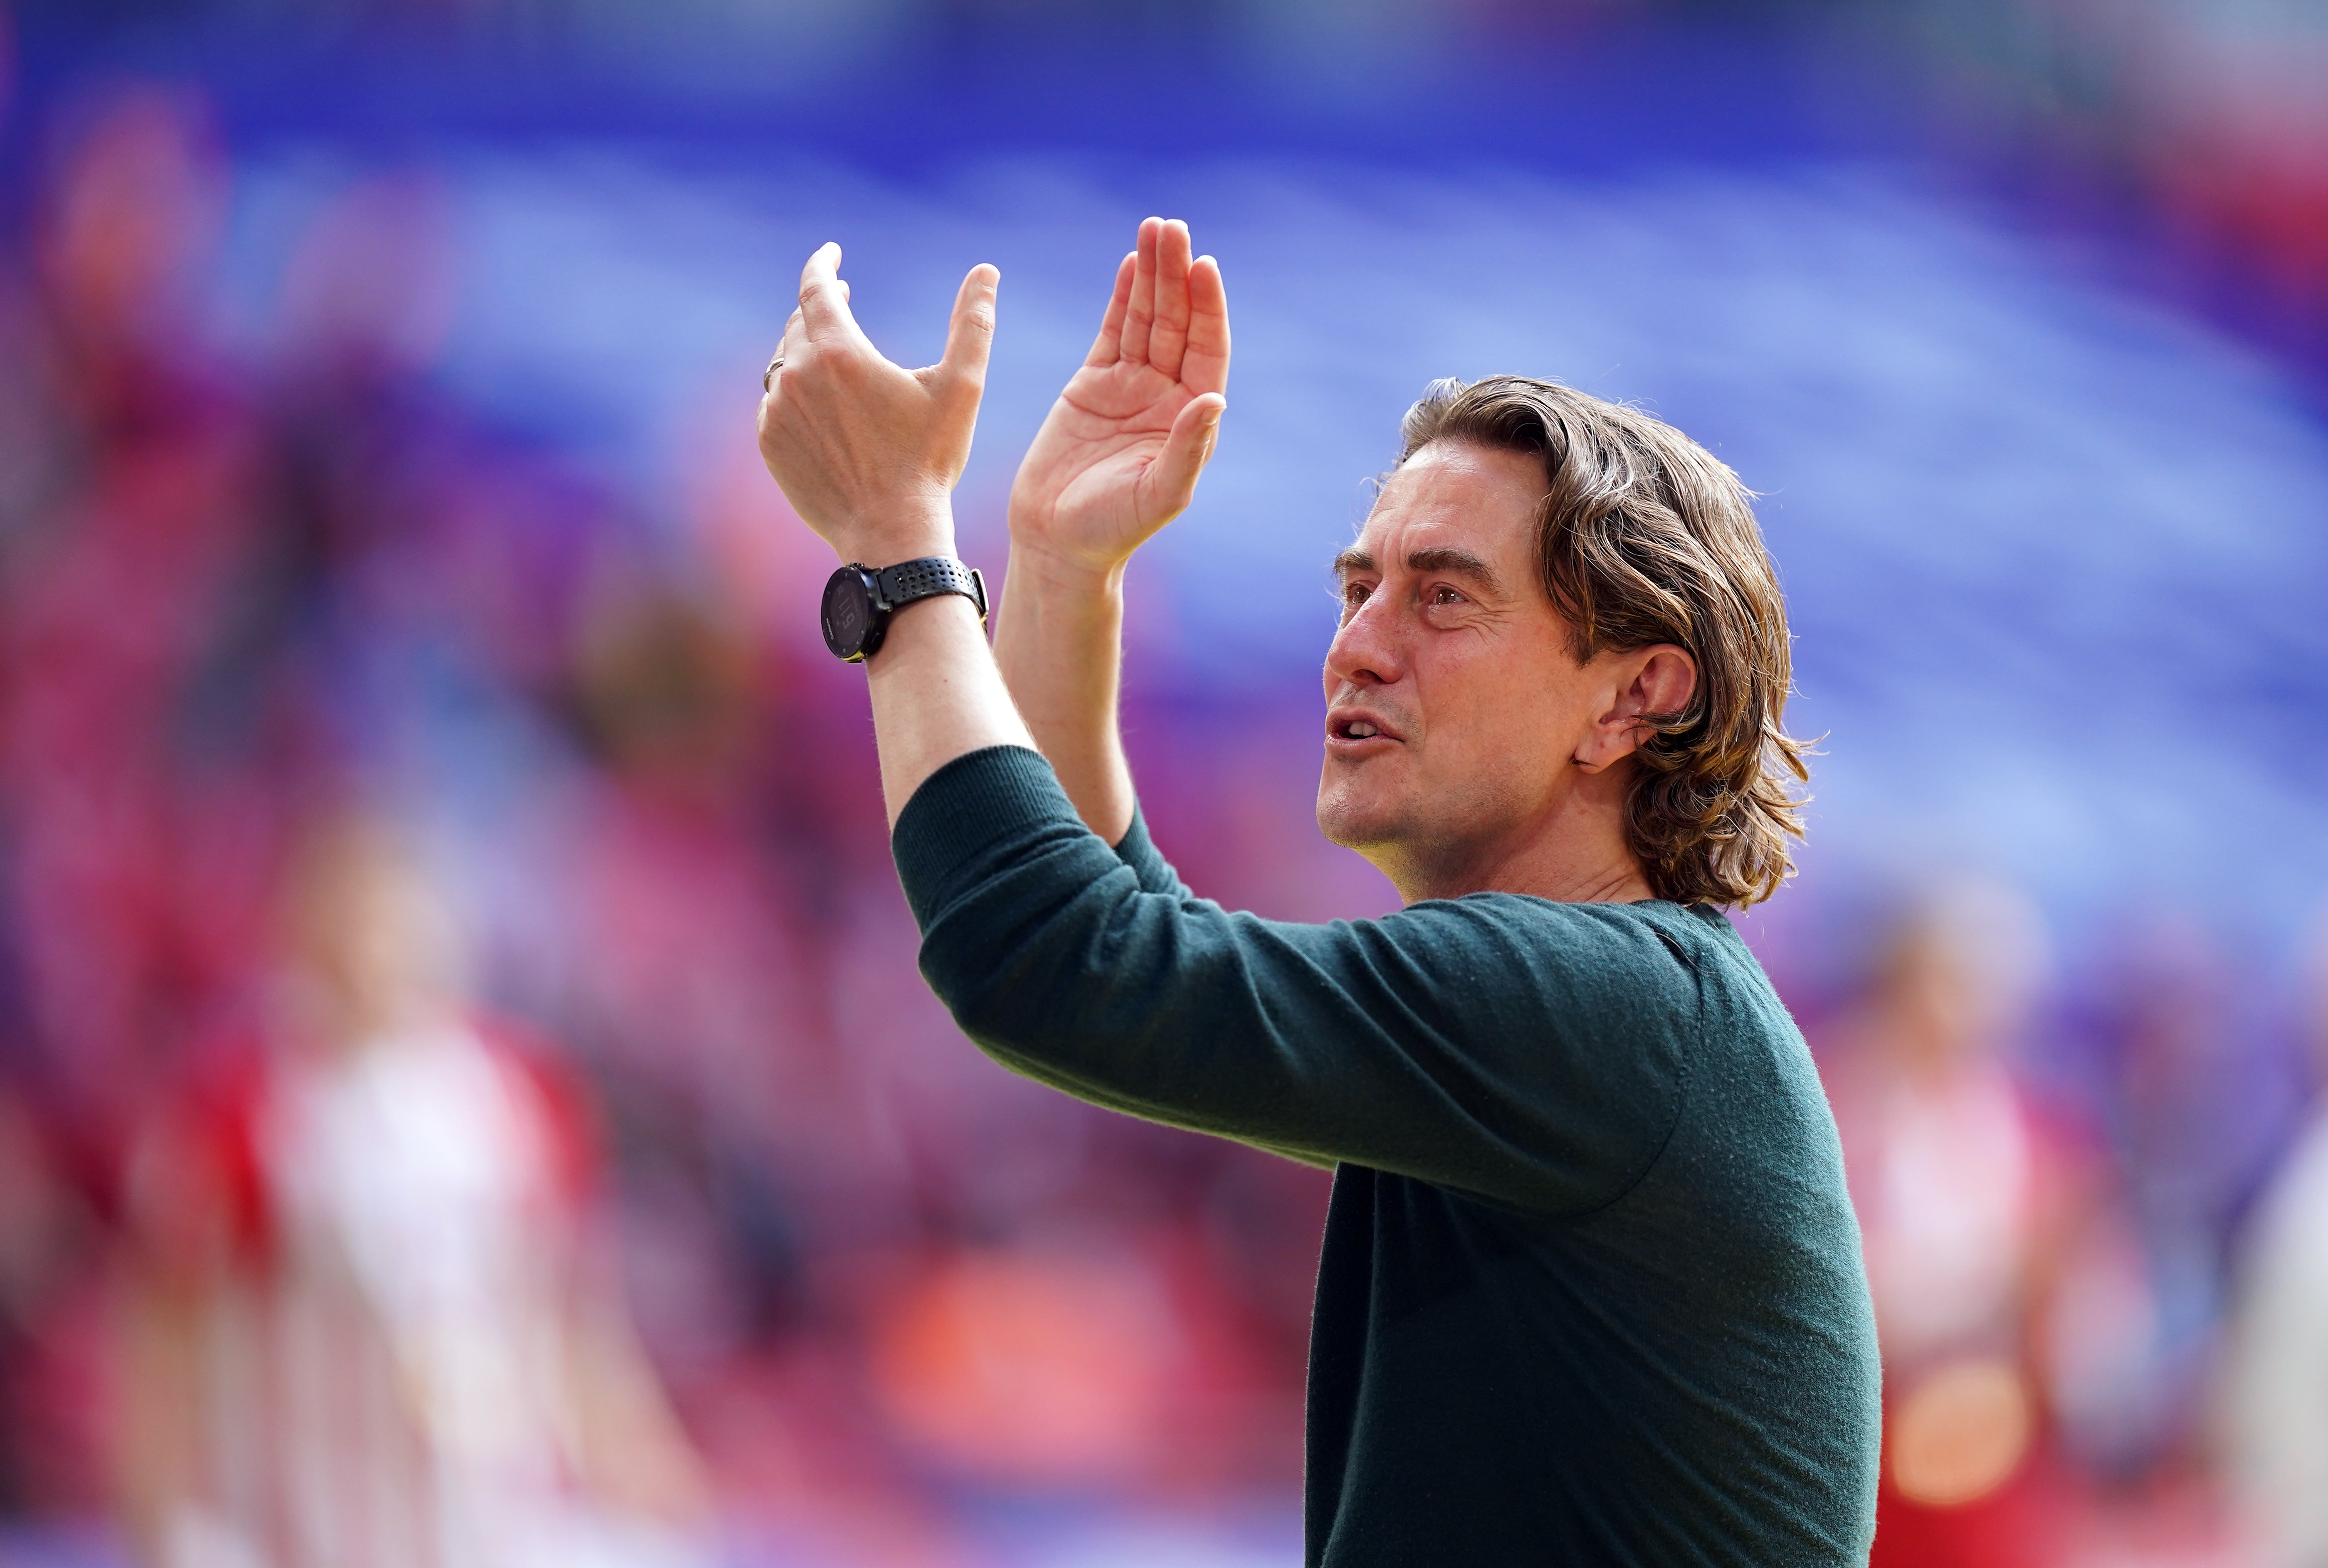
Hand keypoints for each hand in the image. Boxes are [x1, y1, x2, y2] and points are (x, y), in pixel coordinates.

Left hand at [757, 242, 998, 563]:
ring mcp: (778, 411)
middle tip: (841, 301)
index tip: (832, 254)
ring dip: (806, 351)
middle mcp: (798, 376)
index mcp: (840, 353)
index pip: (815, 287)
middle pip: (800, 323)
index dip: (823, 264)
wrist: (891, 533)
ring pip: (784, 362)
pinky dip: (795, 393)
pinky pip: (775, 402)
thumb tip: (986, 271)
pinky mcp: (770, 443)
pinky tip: (821, 405)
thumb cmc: (930, 461)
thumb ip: (974, 324)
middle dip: (821, 309)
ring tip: (834, 357)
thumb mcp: (962, 389)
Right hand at [1008, 217, 1228, 576]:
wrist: (1057, 541)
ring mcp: (1131, 386)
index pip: (1206, 349)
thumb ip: (1187, 447)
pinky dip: (1122, 297)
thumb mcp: (1158, 493)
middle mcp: (1167, 395)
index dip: (1207, 307)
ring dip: (1152, 275)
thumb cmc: (1113, 528)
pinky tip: (1132, 263)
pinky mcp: (1093, 384)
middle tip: (1174, 228)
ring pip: (1145, 318)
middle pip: (1177, 322)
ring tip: (1155, 229)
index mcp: (1191, 417)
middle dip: (1177, 275)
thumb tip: (1214, 400)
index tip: (1205, 266)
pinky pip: (1113, 330)